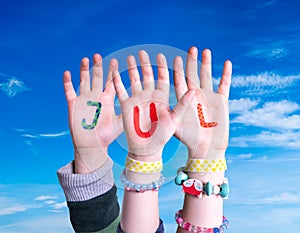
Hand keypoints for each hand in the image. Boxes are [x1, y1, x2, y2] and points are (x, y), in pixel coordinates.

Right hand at [63, 54, 122, 172]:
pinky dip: (68, 83)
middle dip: (98, 67)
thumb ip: (130, 114)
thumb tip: (145, 107)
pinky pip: (70, 92)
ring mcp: (84, 100)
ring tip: (86, 59)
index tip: (116, 60)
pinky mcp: (74, 105)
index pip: (111, 81)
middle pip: (97, 78)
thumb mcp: (121, 123)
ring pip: (84, 81)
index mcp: (108, 99)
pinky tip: (68, 73)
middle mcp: (96, 97)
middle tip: (99, 55)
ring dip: (84, 71)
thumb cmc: (107, 136)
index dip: (113, 71)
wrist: (92, 146)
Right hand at [112, 50, 193, 161]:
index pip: (162, 77)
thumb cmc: (163, 136)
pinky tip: (114, 70)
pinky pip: (120, 90)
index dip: (162, 66)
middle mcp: (149, 96)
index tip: (161, 55)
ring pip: (134, 79)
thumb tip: (194, 91)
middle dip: (145, 63)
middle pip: (147, 75)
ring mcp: (137, 99)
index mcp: (161, 97)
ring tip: (130, 57)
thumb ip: (183, 105)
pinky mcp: (125, 105)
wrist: (146, 148)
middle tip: (142, 52)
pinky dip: (117, 80)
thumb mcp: (175, 119)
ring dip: (132, 69)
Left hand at [174, 47, 231, 158]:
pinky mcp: (221, 101)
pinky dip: (226, 75)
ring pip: (207, 77)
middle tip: (191, 48)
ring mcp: (209, 97)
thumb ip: (168, 113)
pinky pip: (224, 85)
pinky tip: (226, 63)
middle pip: (193, 75)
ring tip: (206, 51)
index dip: (177, 70)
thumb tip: (157, 102)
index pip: (180, 81)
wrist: (206, 148)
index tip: (175, 57)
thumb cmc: (189, 139)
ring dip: (207, 64)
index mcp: (184, 100)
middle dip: (192, 62)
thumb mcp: (175, 125)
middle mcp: (196, 96)